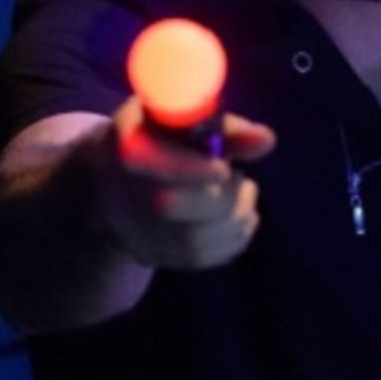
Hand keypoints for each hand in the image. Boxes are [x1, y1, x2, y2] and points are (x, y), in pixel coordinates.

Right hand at [88, 96, 275, 270]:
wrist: (127, 173)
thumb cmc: (168, 137)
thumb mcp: (192, 121)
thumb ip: (228, 129)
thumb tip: (266, 141)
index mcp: (121, 142)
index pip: (137, 158)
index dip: (185, 168)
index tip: (224, 168)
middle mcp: (114, 190)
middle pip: (164, 207)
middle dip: (218, 197)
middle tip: (240, 178)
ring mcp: (130, 229)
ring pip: (189, 240)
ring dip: (233, 217)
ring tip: (246, 192)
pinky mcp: (150, 254)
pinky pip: (198, 258)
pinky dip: (232, 239)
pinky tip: (244, 217)